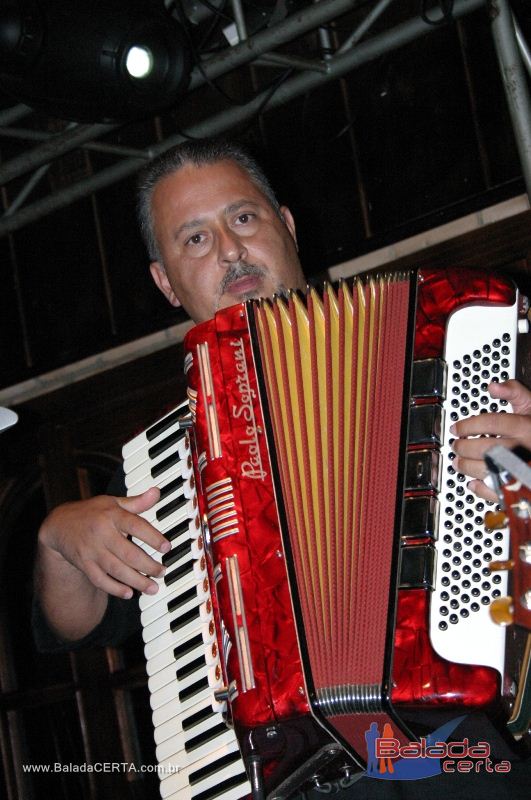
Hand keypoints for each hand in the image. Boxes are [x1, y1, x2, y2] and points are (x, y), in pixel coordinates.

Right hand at [39, 488, 170, 599]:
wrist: (60, 525)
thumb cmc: (92, 513)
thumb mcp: (113, 502)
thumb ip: (136, 502)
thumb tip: (156, 492)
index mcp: (111, 515)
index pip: (135, 526)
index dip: (152, 537)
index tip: (166, 547)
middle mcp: (102, 533)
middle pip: (128, 553)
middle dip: (148, 565)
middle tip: (162, 572)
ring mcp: (92, 551)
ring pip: (116, 570)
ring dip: (136, 581)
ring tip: (153, 587)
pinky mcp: (84, 564)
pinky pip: (100, 580)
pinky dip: (114, 588)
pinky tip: (129, 593)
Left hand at [450, 380, 530, 500]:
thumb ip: (514, 392)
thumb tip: (493, 386)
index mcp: (525, 427)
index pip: (491, 423)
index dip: (468, 425)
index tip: (457, 428)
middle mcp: (523, 449)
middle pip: (485, 448)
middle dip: (463, 447)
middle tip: (456, 446)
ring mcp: (521, 469)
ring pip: (488, 470)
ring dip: (467, 467)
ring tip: (459, 462)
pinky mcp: (521, 487)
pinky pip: (498, 491)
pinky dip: (481, 488)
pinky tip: (474, 482)